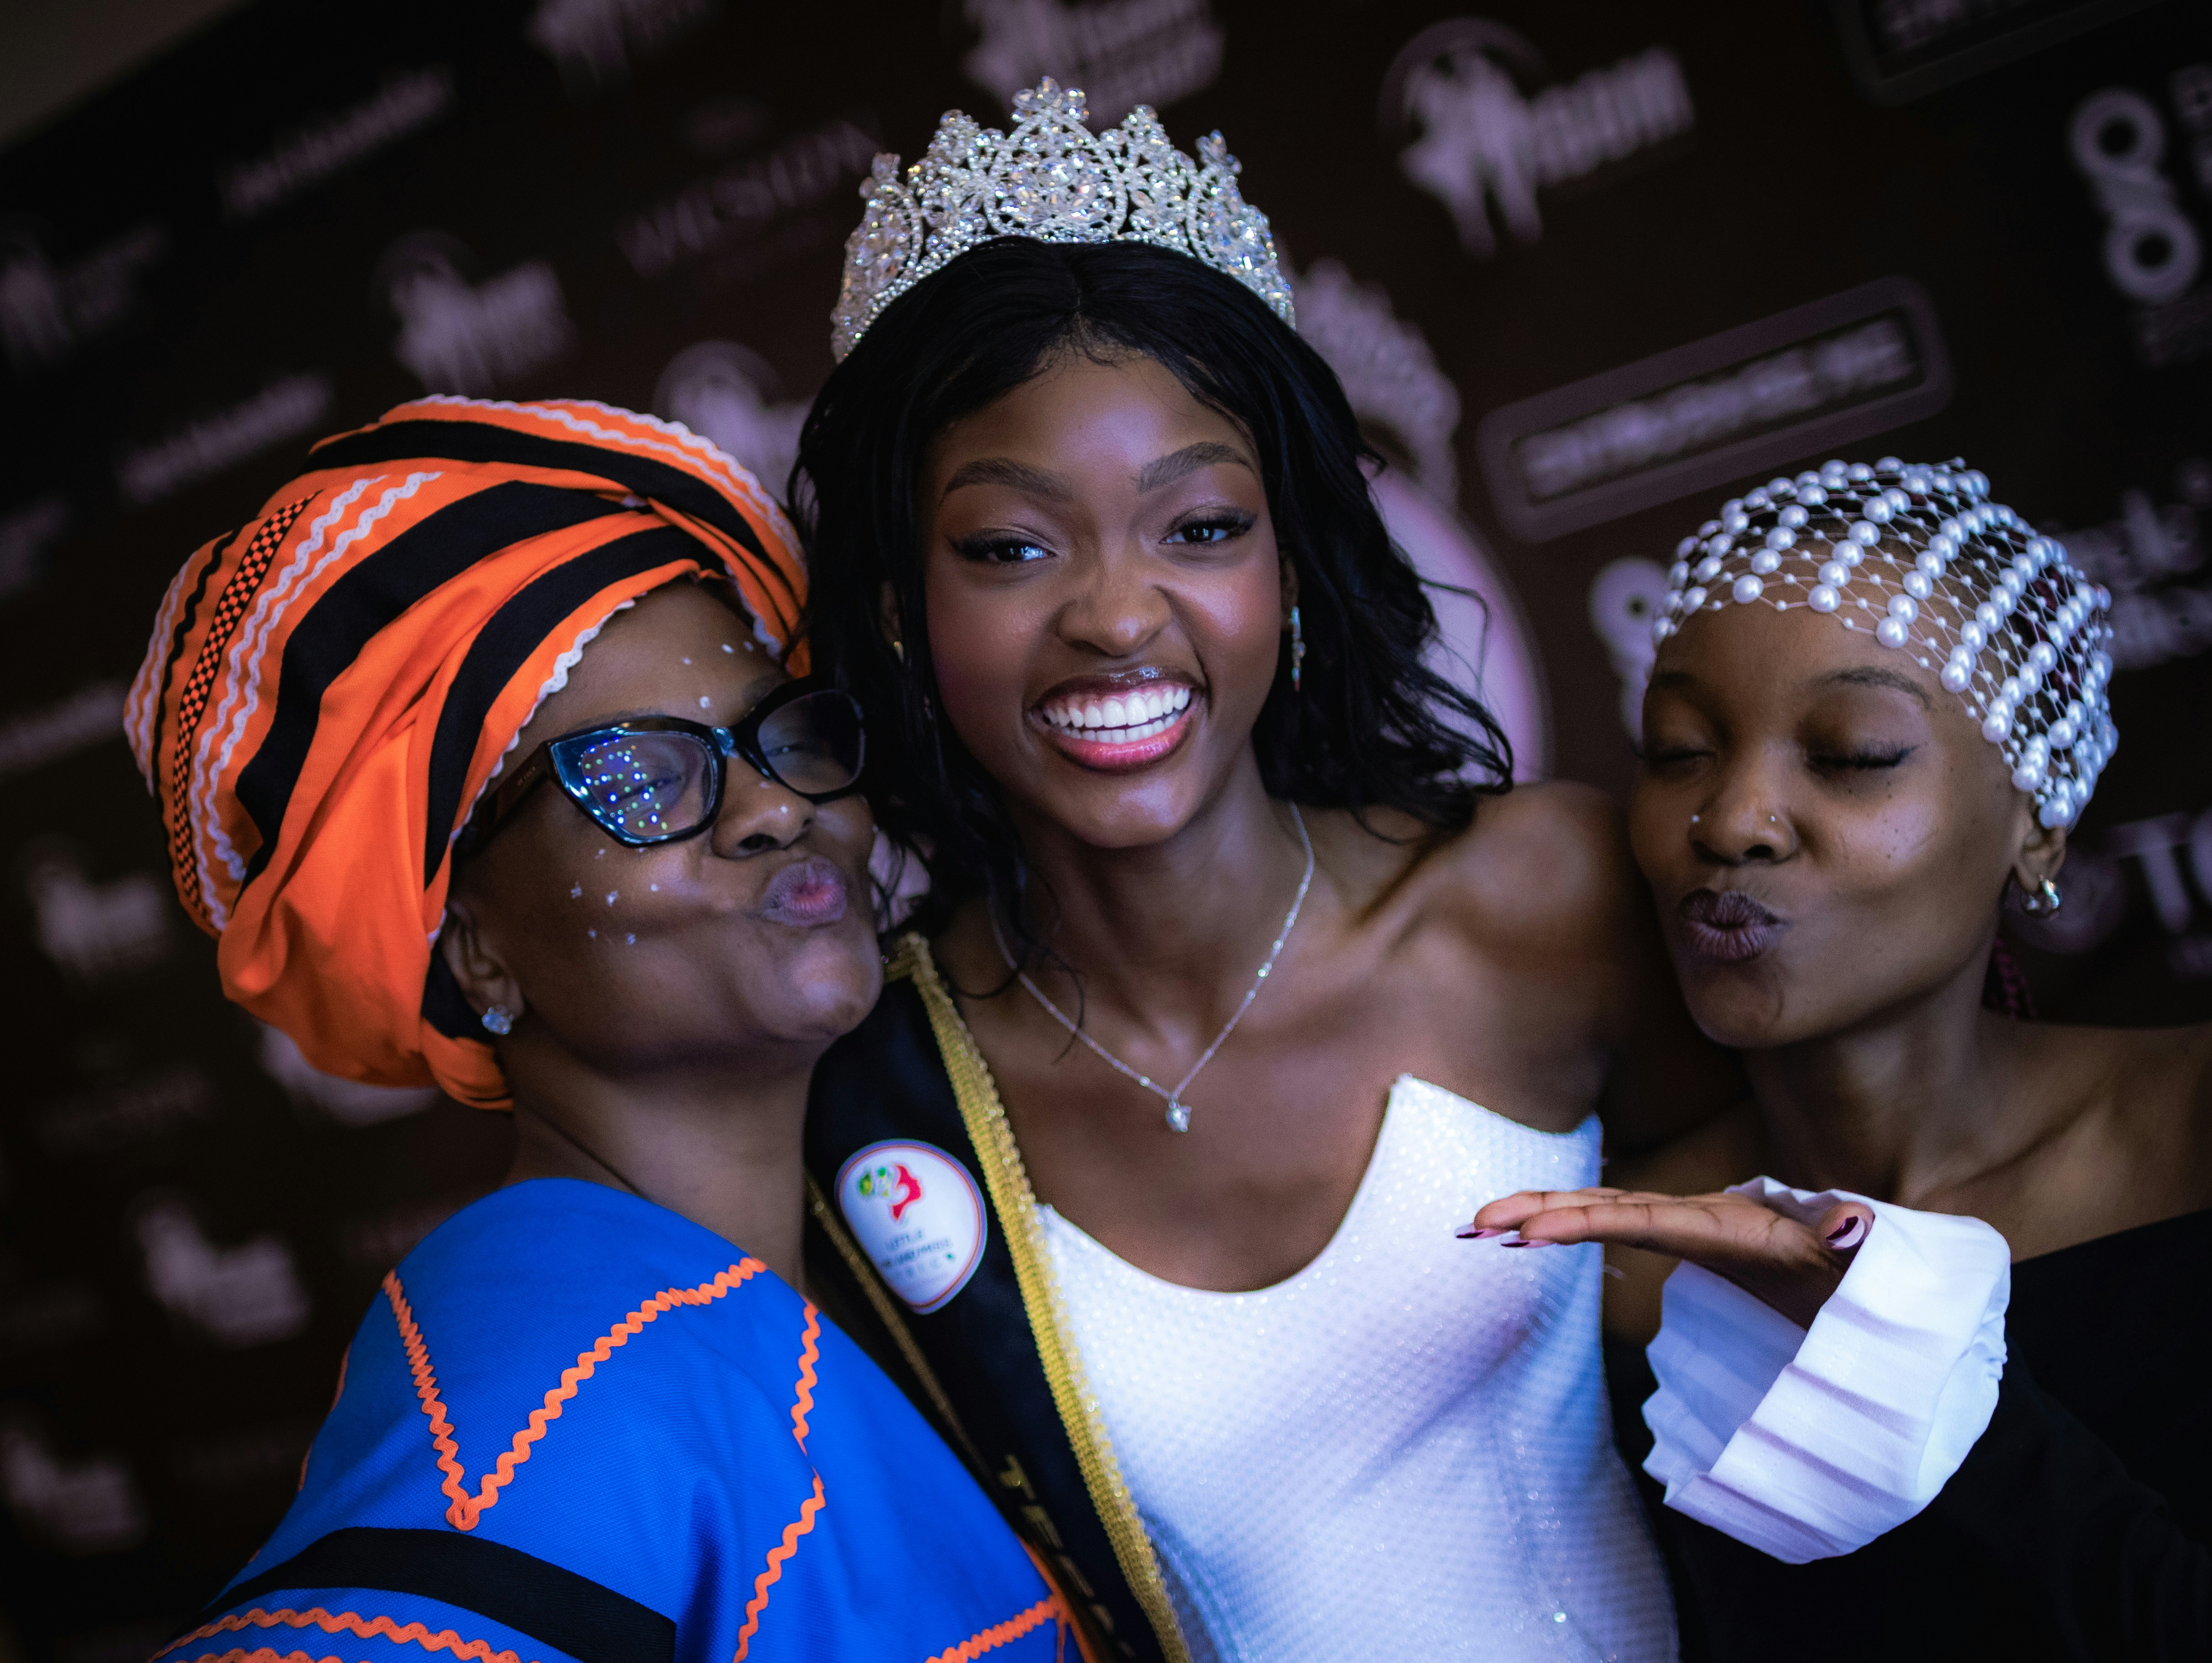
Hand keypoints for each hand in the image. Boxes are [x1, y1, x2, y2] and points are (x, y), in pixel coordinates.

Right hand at [1460, 1187, 1873, 1328]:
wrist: (1864, 1258)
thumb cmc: (1857, 1263)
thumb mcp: (1858, 1252)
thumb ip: (1849, 1234)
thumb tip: (1850, 1224)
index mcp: (1721, 1223)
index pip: (1639, 1219)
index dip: (1582, 1223)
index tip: (1529, 1237)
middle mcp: (1689, 1214)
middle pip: (1599, 1204)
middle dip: (1535, 1210)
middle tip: (1476, 1223)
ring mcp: (1679, 1224)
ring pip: (1593, 1209)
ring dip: (1534, 1214)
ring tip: (1475, 1227)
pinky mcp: (1677, 1239)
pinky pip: (1608, 1227)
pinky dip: (1560, 1227)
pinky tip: (1521, 1238)